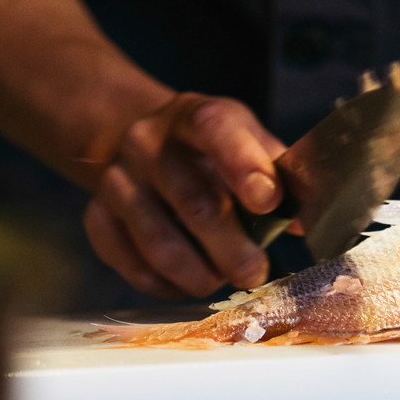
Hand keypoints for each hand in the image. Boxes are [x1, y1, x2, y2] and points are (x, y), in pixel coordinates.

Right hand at [85, 93, 284, 297]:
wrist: (139, 144)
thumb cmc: (208, 150)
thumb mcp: (245, 139)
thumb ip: (277, 172)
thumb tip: (303, 218)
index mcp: (192, 115)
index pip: (215, 129)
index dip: (244, 166)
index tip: (269, 203)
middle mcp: (146, 143)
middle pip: (192, 202)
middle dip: (231, 248)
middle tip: (255, 273)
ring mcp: (115, 180)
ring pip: (158, 242)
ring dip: (198, 274)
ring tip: (220, 281)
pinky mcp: (96, 216)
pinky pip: (128, 262)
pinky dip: (162, 284)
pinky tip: (185, 284)